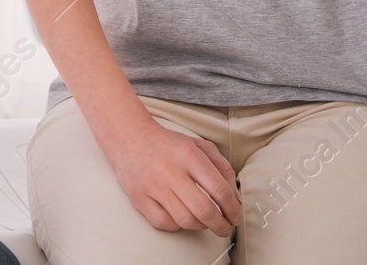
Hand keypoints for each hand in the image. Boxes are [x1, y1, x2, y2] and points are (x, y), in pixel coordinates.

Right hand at [104, 118, 240, 235]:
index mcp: (190, 155)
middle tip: (225, 228)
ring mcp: (154, 186)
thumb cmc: (169, 145)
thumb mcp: (200, 146)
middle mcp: (171, 171)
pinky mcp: (139, 197)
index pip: (219, 190)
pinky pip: (164, 223)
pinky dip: (177, 226)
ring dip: (201, 226)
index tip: (235, 216)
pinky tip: (181, 217)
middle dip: (220, 225)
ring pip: (185, 220)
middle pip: (204, 210)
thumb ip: (223, 169)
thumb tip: (236, 199)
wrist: (130, 137)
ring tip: (204, 222)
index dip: (232, 209)